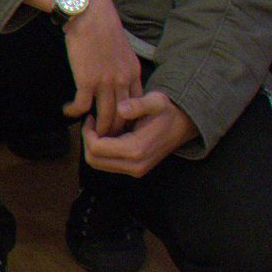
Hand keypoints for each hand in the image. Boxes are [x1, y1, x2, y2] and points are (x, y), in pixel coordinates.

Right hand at [56, 0, 143, 134]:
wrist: (89, 12)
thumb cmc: (102, 25)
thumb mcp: (123, 47)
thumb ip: (123, 66)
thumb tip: (118, 79)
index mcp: (133, 72)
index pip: (137, 106)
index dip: (129, 119)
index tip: (121, 126)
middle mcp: (122, 81)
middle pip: (123, 117)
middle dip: (114, 131)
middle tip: (105, 137)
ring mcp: (105, 83)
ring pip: (105, 117)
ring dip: (96, 128)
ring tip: (88, 131)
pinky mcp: (87, 81)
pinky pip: (82, 107)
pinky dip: (74, 112)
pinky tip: (68, 111)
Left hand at [80, 90, 196, 177]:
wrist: (183, 125)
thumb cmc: (167, 111)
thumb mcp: (155, 101)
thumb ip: (138, 105)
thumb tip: (121, 108)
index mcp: (136, 150)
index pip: (97, 148)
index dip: (87, 133)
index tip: (90, 117)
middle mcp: (134, 165)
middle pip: (94, 160)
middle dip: (87, 140)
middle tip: (91, 122)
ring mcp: (135, 170)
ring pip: (99, 164)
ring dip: (94, 146)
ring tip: (99, 127)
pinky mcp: (135, 169)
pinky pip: (109, 164)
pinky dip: (102, 151)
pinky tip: (108, 134)